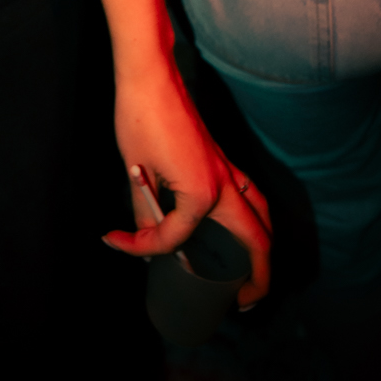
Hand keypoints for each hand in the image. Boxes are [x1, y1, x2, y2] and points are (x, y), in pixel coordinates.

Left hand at [106, 57, 271, 306]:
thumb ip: (146, 210)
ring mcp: (229, 170)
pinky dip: (253, 220)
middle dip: (257, 278)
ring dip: (262, 249)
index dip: (144, 246)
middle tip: (242, 304)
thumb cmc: (140, 118)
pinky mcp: (223, 160)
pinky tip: (237, 231)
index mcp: (202, 192)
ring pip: (261, 217)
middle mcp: (226, 184)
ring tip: (250, 277)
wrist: (150, 76)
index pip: (177, 238)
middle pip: (258, 241)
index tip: (118, 240)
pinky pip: (251, 198)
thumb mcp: (136, 171)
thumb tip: (148, 237)